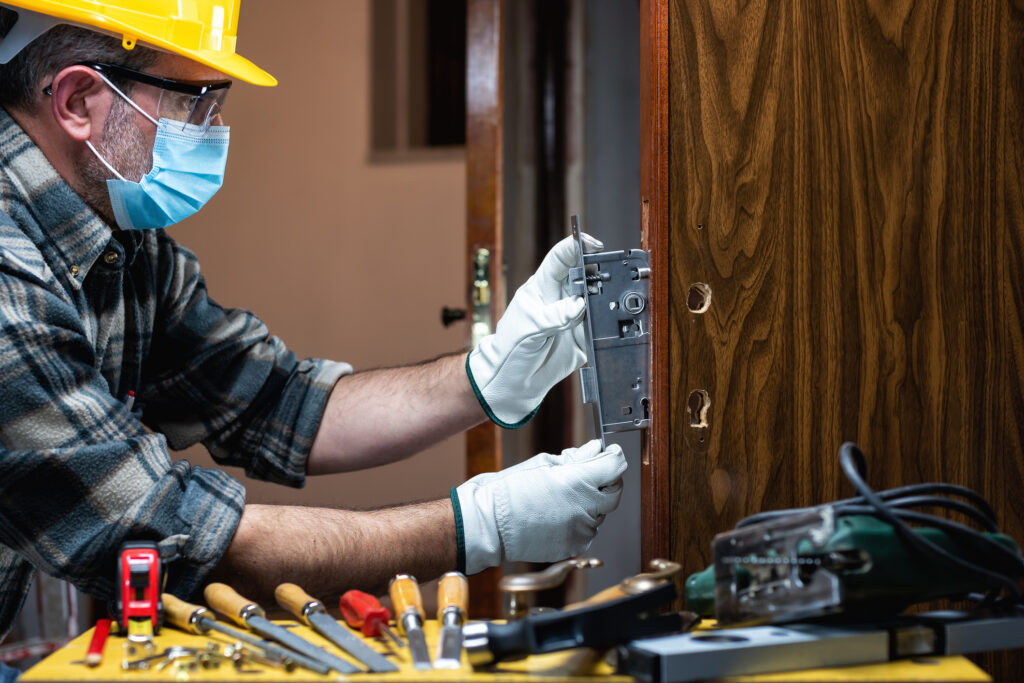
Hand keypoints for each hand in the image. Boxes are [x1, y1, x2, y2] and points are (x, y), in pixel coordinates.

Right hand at [451, 440, 625, 574]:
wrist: (488, 524)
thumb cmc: (509, 491)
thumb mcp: (543, 463)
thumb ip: (576, 458)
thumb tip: (596, 450)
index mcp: (577, 482)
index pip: (615, 466)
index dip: (613, 457)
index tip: (609, 454)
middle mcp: (584, 509)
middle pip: (615, 491)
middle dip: (606, 480)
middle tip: (587, 474)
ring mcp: (581, 531)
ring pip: (601, 513)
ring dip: (591, 503)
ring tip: (562, 498)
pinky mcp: (574, 547)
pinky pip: (588, 530)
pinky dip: (580, 522)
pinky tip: (558, 515)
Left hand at [467, 233, 603, 426]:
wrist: (514, 384)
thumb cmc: (509, 350)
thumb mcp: (527, 329)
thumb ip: (553, 316)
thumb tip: (578, 306)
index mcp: (542, 287)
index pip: (561, 258)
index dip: (576, 246)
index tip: (592, 244)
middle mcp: (561, 299)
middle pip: (586, 275)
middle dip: (600, 273)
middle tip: (608, 278)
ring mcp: (575, 318)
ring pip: (598, 300)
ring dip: (607, 301)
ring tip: (610, 304)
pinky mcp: (585, 338)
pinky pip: (602, 328)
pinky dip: (609, 327)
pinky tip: (609, 327)